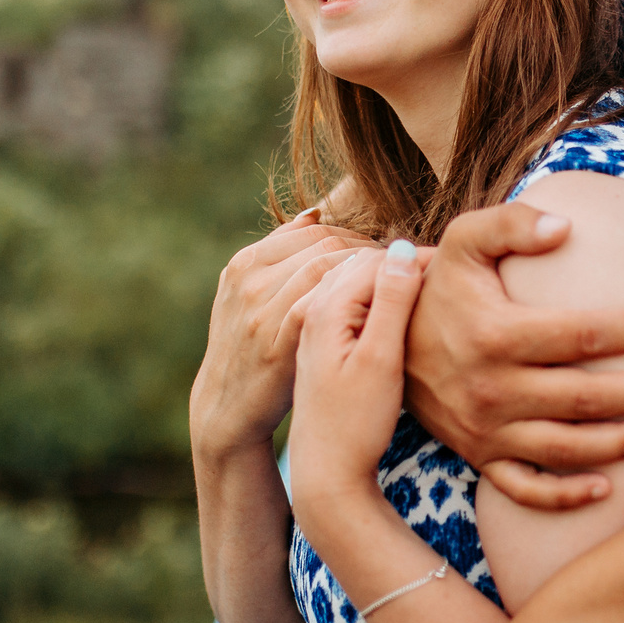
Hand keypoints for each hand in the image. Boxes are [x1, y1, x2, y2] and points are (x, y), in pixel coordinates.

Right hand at [190, 215, 372, 469]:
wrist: (227, 409)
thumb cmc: (253, 349)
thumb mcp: (251, 296)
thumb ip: (280, 255)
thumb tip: (314, 214)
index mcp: (245, 262)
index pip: (316, 230)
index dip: (356, 238)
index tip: (379, 255)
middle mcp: (250, 279)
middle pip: (326, 244)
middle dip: (367, 252)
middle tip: (396, 268)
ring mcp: (261, 308)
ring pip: (328, 268)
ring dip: (367, 272)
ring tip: (392, 286)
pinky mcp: (278, 339)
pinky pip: (325, 301)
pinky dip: (355, 299)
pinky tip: (376, 310)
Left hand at [285, 243, 425, 512]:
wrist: (325, 475)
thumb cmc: (355, 424)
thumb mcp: (381, 360)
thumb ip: (392, 302)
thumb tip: (404, 249)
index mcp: (325, 307)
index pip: (377, 257)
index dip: (419, 257)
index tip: (458, 268)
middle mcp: (314, 311)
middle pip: (364, 263)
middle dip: (404, 262)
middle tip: (449, 277)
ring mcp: (316, 329)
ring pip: (358, 282)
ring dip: (391, 280)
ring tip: (431, 294)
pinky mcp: (324, 346)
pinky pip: (353, 303)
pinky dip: (380, 300)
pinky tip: (404, 318)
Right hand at [404, 203, 623, 511]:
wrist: (386, 341)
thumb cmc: (443, 283)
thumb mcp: (466, 239)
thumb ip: (513, 223)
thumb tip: (565, 228)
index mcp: (495, 335)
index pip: (579, 336)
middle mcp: (492, 389)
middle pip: (583, 399)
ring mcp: (486, 430)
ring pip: (566, 449)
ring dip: (622, 445)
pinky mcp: (480, 457)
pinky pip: (526, 489)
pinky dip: (565, 496)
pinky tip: (606, 489)